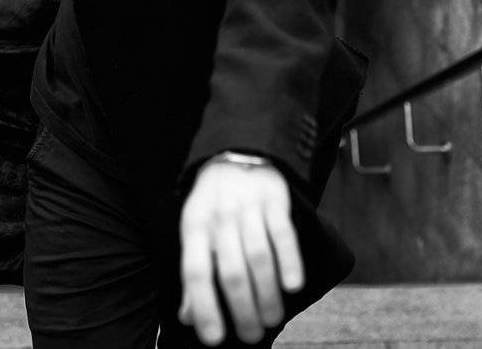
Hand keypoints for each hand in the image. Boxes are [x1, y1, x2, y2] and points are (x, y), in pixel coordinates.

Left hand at [177, 155, 302, 345]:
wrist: (238, 151)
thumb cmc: (214, 204)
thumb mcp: (196, 232)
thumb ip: (195, 273)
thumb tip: (188, 317)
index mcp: (194, 227)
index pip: (196, 272)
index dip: (204, 307)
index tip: (213, 338)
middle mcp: (219, 217)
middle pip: (230, 271)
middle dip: (241, 310)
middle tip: (251, 335)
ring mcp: (248, 207)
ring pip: (257, 257)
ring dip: (266, 294)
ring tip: (272, 319)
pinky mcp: (275, 198)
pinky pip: (283, 234)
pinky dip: (289, 261)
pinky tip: (292, 286)